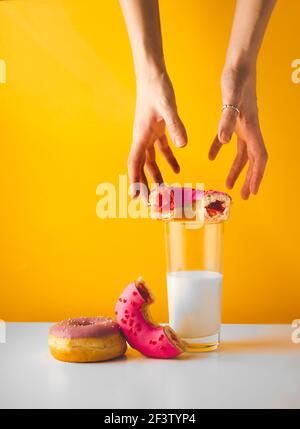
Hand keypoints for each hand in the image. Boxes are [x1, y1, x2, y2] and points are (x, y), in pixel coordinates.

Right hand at [128, 71, 186, 198]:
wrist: (152, 73)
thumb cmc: (156, 88)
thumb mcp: (168, 106)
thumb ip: (175, 126)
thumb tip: (182, 146)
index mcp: (141, 135)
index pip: (135, 163)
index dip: (135, 181)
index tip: (136, 197)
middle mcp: (143, 138)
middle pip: (142, 167)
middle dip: (146, 185)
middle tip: (152, 202)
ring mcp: (149, 134)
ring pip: (151, 161)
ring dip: (157, 176)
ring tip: (165, 192)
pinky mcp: (157, 129)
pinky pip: (161, 150)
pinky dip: (168, 160)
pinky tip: (177, 169)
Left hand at [209, 67, 267, 198]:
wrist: (238, 64)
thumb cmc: (237, 80)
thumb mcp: (230, 99)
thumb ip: (226, 120)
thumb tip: (224, 142)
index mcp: (251, 128)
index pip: (258, 157)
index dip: (257, 176)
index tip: (252, 191)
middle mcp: (249, 129)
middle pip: (252, 160)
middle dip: (249, 178)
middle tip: (244, 196)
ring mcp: (241, 125)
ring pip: (241, 153)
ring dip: (236, 169)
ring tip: (228, 184)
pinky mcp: (232, 119)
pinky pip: (227, 139)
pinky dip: (220, 149)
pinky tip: (211, 156)